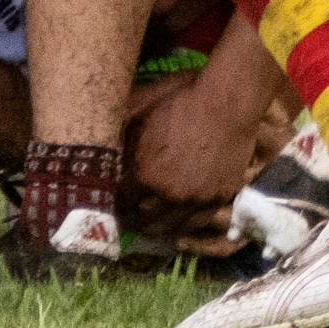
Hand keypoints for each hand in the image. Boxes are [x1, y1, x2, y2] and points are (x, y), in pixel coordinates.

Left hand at [119, 73, 255, 237]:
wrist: (228, 100)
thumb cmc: (181, 100)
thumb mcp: (139, 109)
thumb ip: (118, 133)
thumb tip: (100, 146)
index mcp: (145, 174)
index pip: (121, 201)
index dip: (113, 201)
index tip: (111, 200)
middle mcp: (169, 194)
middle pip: (142, 219)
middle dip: (130, 218)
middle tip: (125, 214)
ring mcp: (197, 200)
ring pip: (169, 227)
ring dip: (154, 226)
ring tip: (147, 222)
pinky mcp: (219, 199)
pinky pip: (196, 223)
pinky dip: (182, 226)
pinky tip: (175, 221)